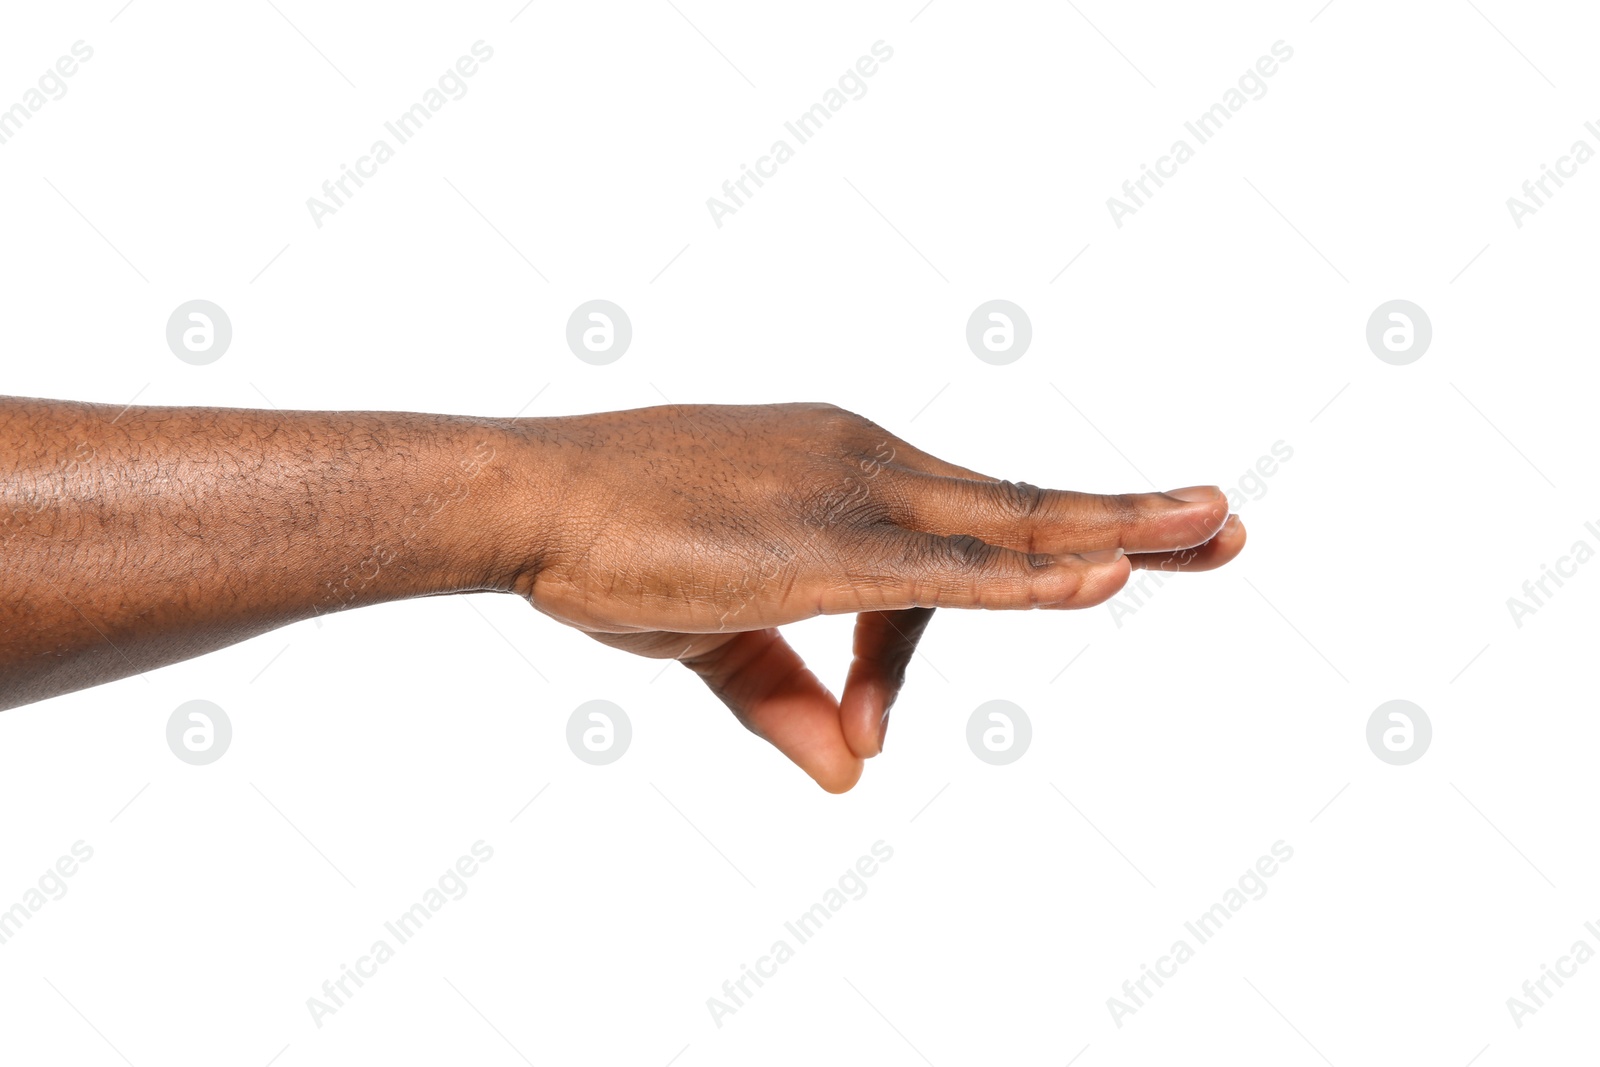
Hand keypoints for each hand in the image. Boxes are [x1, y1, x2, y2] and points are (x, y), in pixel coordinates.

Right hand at [512, 402, 1244, 792]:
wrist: (531, 500)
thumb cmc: (612, 546)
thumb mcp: (718, 639)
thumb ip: (790, 698)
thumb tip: (854, 773)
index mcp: (845, 470)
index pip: (949, 545)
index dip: (982, 602)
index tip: (944, 676)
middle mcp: (866, 464)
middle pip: (1018, 502)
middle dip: (1127, 519)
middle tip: (1223, 523)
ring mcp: (852, 496)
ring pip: (1010, 519)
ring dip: (1118, 529)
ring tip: (1211, 528)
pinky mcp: (826, 545)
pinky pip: (949, 568)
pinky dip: (1031, 575)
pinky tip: (1107, 577)